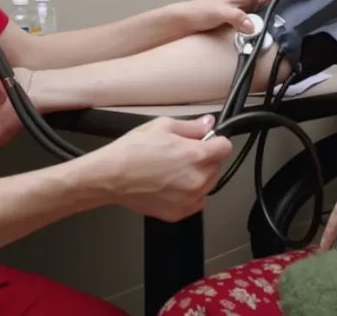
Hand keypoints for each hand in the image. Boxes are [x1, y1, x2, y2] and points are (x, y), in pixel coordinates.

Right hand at [97, 115, 232, 221]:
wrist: (111, 176)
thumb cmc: (133, 149)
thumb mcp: (162, 126)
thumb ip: (191, 127)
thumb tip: (209, 123)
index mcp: (196, 155)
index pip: (225, 148)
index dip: (216, 142)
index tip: (206, 142)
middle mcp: (197, 179)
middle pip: (216, 166)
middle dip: (205, 159)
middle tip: (182, 154)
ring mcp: (189, 199)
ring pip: (208, 185)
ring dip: (199, 176)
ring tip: (175, 170)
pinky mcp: (179, 213)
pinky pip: (196, 202)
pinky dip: (189, 194)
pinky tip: (172, 185)